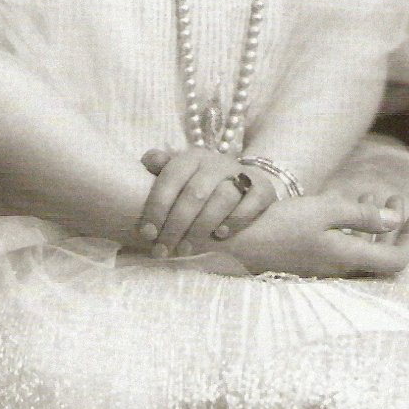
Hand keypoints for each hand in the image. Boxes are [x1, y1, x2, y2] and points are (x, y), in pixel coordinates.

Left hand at [137, 147, 276, 256]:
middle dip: (175, 225)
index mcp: (191, 158)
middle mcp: (216, 162)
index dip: (157, 206)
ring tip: (186, 249)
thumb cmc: (199, 186)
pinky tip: (220, 235)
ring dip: (202, 226)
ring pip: (222, 197)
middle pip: (195, 193)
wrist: (243, 186)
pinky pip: (251, 202)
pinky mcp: (262, 189)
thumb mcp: (179, 177)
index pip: (171, 178)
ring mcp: (241, 174)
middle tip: (163, 250)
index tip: (147, 234)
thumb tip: (149, 159)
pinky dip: (235, 220)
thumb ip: (160, 169)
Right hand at [225, 189, 408, 278]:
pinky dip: (351, 225)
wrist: (233, 241)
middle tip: (396, 200)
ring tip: (373, 196)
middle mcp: (338, 267)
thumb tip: (394, 221)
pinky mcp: (307, 257)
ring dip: (372, 223)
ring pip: (360, 248)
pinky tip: (344, 203)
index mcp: (346, 258)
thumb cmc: (278, 224)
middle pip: (380, 255)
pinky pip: (341, 244)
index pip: (396, 260)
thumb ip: (361, 216)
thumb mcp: (322, 211)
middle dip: (394, 226)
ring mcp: (322, 264)